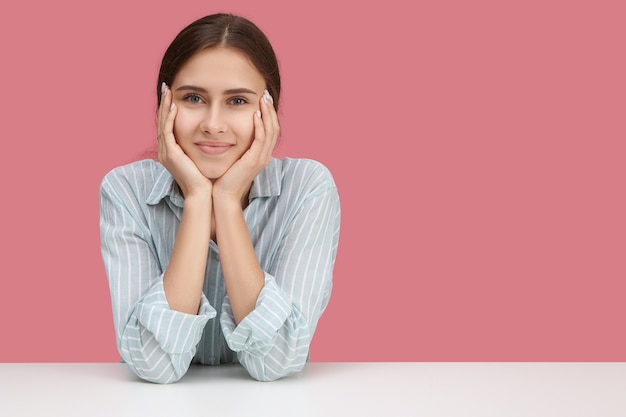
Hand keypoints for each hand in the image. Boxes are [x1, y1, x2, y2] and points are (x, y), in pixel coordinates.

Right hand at [158, 83, 212, 198]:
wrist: (202, 195)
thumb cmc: (205, 179)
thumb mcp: (201, 159)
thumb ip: (200, 147)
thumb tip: (211, 137)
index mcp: (171, 152)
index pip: (167, 125)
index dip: (168, 110)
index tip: (172, 95)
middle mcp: (165, 151)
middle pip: (161, 121)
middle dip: (164, 104)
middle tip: (166, 87)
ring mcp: (166, 153)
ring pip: (162, 124)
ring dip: (165, 106)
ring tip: (168, 91)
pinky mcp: (170, 154)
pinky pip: (167, 132)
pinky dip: (169, 118)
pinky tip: (174, 107)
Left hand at [212, 89, 278, 204]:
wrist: (222, 196)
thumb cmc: (223, 179)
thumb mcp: (232, 159)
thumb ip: (235, 147)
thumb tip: (228, 134)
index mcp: (260, 155)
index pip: (270, 130)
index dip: (268, 114)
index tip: (263, 100)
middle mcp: (264, 156)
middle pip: (274, 128)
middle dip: (270, 110)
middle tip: (266, 94)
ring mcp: (261, 159)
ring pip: (271, 131)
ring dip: (267, 113)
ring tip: (263, 98)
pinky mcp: (254, 161)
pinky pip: (261, 139)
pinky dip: (260, 125)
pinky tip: (255, 114)